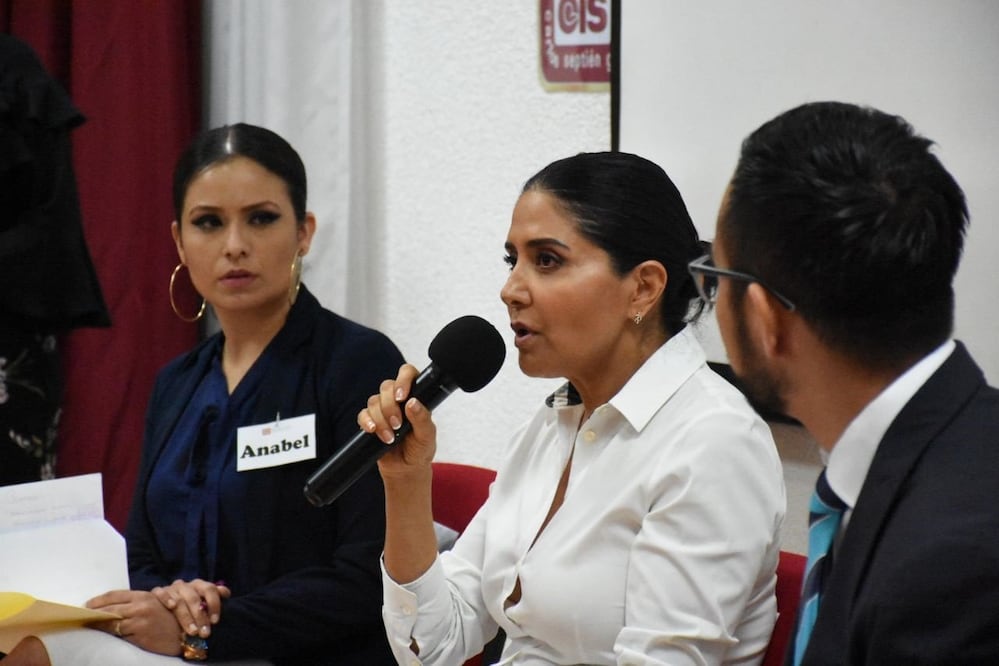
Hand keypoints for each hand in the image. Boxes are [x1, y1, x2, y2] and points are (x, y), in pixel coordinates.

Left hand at [85, 589, 185, 655]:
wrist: (183, 635)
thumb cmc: (168, 619)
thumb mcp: (154, 604)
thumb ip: (135, 603)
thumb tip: (111, 607)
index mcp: (143, 596)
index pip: (114, 595)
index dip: (98, 600)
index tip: (87, 605)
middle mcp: (140, 606)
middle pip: (110, 608)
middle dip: (93, 613)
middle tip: (82, 617)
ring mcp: (140, 621)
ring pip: (111, 622)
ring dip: (98, 625)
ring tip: (89, 626)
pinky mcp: (139, 635)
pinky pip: (119, 635)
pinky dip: (109, 634)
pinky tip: (103, 635)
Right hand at [150, 578, 230, 637]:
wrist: (164, 608)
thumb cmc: (188, 607)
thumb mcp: (201, 603)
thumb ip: (213, 599)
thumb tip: (226, 593)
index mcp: (199, 585)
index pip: (210, 589)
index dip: (214, 604)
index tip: (215, 621)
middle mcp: (185, 585)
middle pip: (195, 598)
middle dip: (200, 617)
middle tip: (204, 633)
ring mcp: (171, 588)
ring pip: (180, 600)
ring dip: (186, 616)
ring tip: (192, 631)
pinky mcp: (157, 592)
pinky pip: (160, 592)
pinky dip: (166, 598)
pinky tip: (171, 606)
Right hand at [358, 363, 437, 478]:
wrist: (405, 469)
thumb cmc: (420, 450)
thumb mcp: (427, 437)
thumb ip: (422, 419)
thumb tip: (412, 403)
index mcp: (415, 396)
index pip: (408, 373)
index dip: (403, 379)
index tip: (402, 397)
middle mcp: (398, 399)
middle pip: (387, 387)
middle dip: (390, 407)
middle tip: (398, 425)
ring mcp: (383, 409)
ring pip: (374, 400)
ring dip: (381, 419)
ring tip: (390, 437)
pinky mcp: (371, 420)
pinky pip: (362, 414)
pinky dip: (367, 422)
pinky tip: (373, 431)